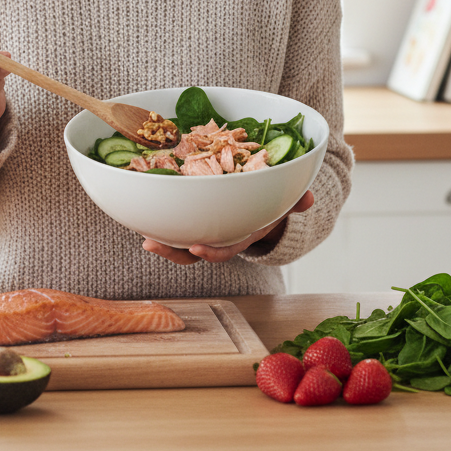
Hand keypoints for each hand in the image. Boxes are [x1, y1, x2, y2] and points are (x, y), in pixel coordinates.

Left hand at [142, 189, 314, 265]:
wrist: (265, 205)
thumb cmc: (272, 204)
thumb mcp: (285, 202)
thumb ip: (295, 200)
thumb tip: (308, 198)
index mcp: (240, 235)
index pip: (224, 249)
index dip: (211, 252)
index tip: (197, 248)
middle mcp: (219, 236)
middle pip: (192, 251)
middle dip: (172, 251)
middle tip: (151, 244)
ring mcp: (204, 229)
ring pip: (179, 241)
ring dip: (161, 241)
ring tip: (144, 236)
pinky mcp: (192, 217)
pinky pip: (174, 222)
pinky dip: (159, 219)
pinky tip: (142, 212)